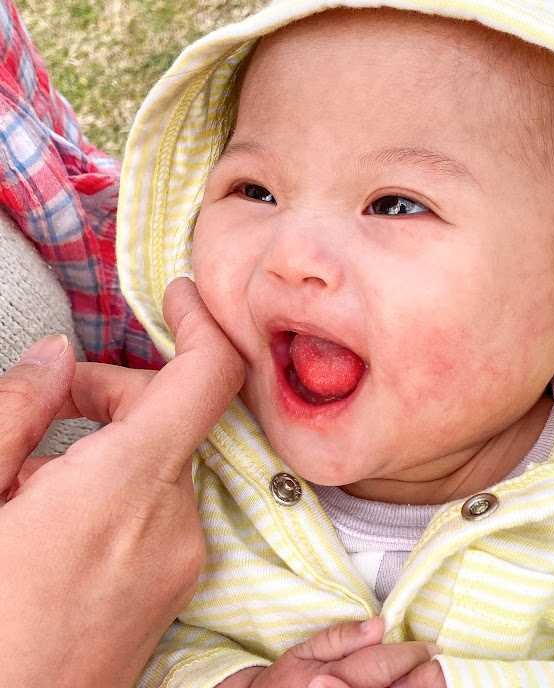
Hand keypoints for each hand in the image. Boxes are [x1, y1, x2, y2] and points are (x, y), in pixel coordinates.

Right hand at [0, 278, 243, 687]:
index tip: (180, 294)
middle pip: (175, 416)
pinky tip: (61, 515)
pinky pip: (163, 507)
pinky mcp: (173, 587)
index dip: (202, 321)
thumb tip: (53, 357)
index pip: (207, 376)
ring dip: (113, 443)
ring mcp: (181, 560)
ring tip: (33, 477)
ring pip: (166, 461)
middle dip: (114, 392)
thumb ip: (15, 415)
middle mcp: (175, 521)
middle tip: (44, 404)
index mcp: (125, 488)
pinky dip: (124, 487)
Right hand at [224, 618, 438, 687]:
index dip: (408, 656)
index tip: (429, 648)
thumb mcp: (305, 649)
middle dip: (420, 679)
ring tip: (433, 678)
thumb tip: (379, 625)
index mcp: (328, 677)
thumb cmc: (288, 678)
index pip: (379, 666)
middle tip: (439, 666)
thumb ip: (341, 637)